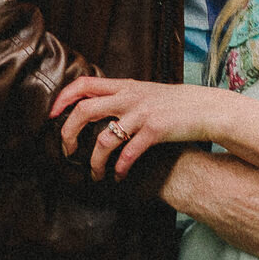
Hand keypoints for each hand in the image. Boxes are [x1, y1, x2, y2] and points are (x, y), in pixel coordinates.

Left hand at [48, 72, 219, 179]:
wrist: (206, 108)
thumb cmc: (175, 103)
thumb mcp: (146, 91)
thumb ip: (123, 96)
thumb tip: (98, 104)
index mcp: (125, 86)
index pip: (84, 84)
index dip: (63, 98)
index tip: (52, 114)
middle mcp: (129, 97)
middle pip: (84, 110)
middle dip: (69, 133)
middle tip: (67, 151)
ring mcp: (142, 113)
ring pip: (104, 138)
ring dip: (94, 161)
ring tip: (95, 174)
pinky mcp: (155, 130)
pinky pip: (128, 153)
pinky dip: (119, 168)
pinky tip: (119, 176)